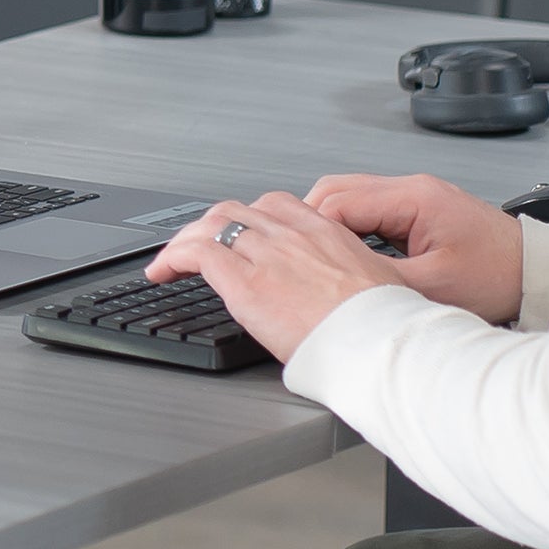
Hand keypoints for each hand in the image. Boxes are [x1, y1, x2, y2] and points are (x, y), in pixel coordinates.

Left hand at [146, 192, 409, 362]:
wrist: (382, 343)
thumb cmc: (386, 326)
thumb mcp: (377, 285)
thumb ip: (349, 279)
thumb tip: (344, 297)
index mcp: (325, 233)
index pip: (275, 206)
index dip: (250, 217)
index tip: (241, 231)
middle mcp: (292, 235)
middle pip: (236, 211)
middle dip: (211, 225)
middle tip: (198, 244)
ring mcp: (267, 254)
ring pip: (212, 225)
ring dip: (188, 239)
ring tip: (174, 258)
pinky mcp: (246, 282)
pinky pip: (196, 253)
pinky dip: (173, 257)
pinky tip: (163, 271)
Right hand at [305, 173, 522, 323]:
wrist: (534, 271)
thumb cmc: (499, 275)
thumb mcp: (437, 287)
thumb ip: (383, 278)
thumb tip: (341, 280)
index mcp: (414, 198)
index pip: (340, 200)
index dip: (314, 228)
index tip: (302, 256)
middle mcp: (410, 188)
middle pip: (337, 190)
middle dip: (312, 221)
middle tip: (302, 255)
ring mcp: (412, 196)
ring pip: (348, 196)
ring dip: (331, 224)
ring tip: (321, 256)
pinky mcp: (415, 209)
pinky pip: (367, 208)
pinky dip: (350, 227)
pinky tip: (348, 253)